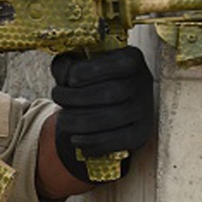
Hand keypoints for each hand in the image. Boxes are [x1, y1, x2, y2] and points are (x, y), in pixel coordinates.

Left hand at [50, 46, 154, 181]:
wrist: (112, 102)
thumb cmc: (91, 78)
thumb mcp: (79, 62)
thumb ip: (67, 65)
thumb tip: (63, 76)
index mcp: (131, 59)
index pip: (115, 64)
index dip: (87, 72)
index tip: (68, 79)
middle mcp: (142, 83)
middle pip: (111, 93)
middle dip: (76, 98)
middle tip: (58, 98)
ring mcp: (143, 110)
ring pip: (112, 119)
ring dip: (79, 122)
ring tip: (63, 121)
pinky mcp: (139, 134)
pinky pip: (116, 141)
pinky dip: (91, 143)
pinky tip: (76, 139)